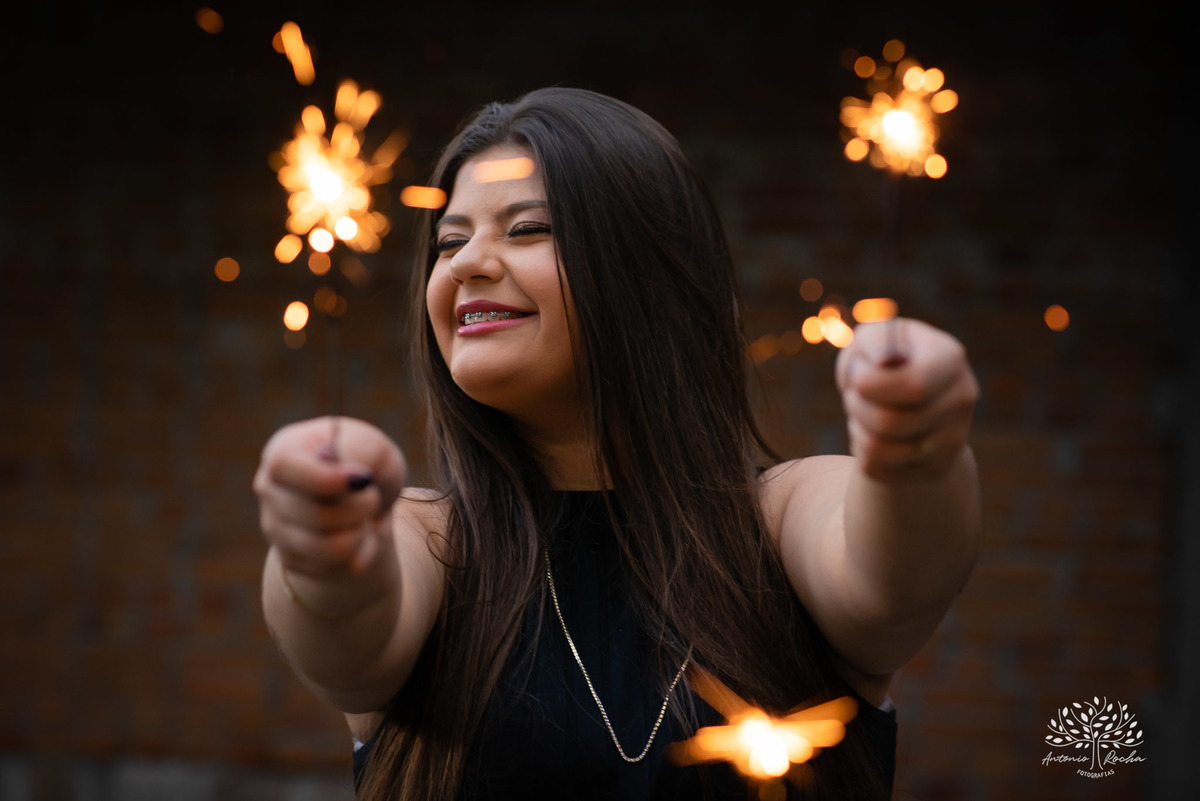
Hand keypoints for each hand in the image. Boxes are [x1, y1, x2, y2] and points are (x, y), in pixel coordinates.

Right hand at [253, 417, 406, 579]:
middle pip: (315, 514)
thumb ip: (360, 449)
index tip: (363, 479)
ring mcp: (276, 529)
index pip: (283, 467)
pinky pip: (340, 567)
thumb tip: (349, 477)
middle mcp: (270, 491)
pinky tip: (360, 535)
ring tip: (364, 516)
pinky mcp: (293, 560)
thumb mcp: (372, 444)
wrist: (365, 501)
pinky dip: (363, 551)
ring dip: (361, 532)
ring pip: (329, 548)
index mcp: (282, 451)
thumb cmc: (366, 463)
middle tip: (372, 495)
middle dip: (361, 506)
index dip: (325, 478)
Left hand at [835, 318, 977, 482]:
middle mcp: (962, 397)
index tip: (857, 376)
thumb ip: (875, 341)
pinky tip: (872, 433)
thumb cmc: (880, 357)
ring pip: (882, 451)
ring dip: (857, 429)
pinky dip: (862, 451)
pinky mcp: (937, 468)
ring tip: (862, 411)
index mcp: (950, 357)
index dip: (873, 386)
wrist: (902, 395)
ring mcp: (955, 437)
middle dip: (857, 406)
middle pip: (891, 422)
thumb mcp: (873, 336)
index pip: (915, 385)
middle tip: (853, 393)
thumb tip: (883, 362)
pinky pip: (879, 471)